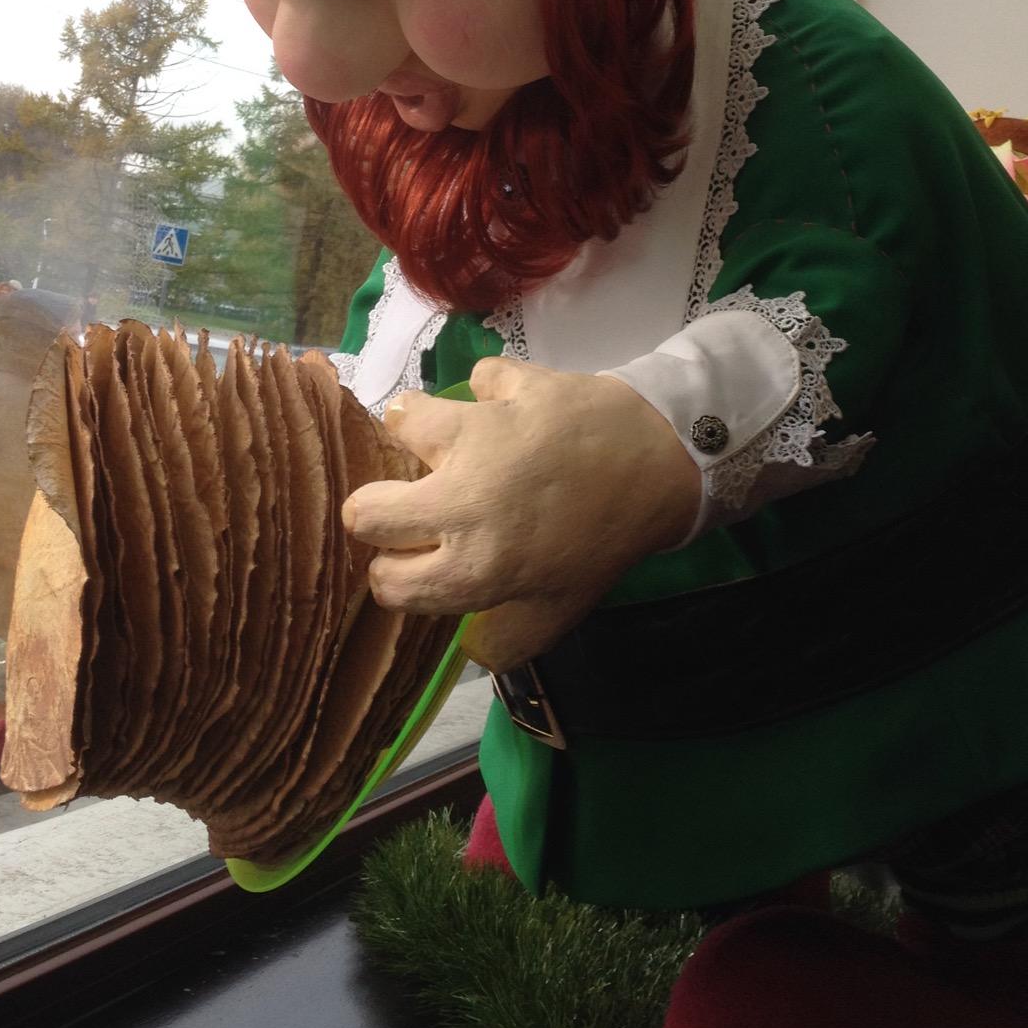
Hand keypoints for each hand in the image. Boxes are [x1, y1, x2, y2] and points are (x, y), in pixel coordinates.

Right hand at [343, 358, 701, 671]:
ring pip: (402, 420)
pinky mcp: (509, 388)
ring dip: (418, 431)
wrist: (664, 469)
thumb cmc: (604, 545)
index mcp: (472, 569)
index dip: (395, 576)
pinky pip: (480, 379)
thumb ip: (508, 640)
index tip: (412, 563)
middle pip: (364, 511)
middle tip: (410, 506)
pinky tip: (508, 406)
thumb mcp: (560, 612)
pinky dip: (491, 390)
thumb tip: (471, 648)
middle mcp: (460, 503)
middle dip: (379, 512)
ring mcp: (480, 438)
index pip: (388, 582)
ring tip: (443, 441)